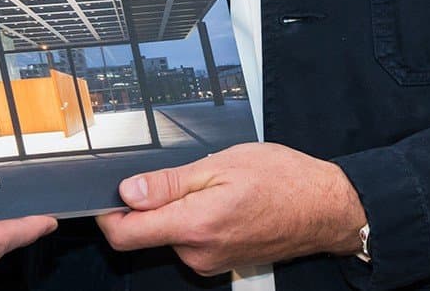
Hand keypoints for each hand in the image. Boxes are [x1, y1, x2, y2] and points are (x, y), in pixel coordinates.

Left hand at [94, 143, 363, 276]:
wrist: (323, 207)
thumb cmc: (281, 179)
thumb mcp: (220, 165)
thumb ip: (168, 182)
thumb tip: (128, 191)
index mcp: (194, 225)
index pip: (126, 234)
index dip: (107, 214)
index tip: (106, 195)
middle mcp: (198, 253)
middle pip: (147, 232)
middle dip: (154, 204)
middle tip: (185, 176)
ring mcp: (210, 262)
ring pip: (171, 235)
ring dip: (179, 211)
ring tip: (213, 186)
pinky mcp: (220, 263)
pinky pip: (192, 242)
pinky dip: (197, 221)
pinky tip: (223, 203)